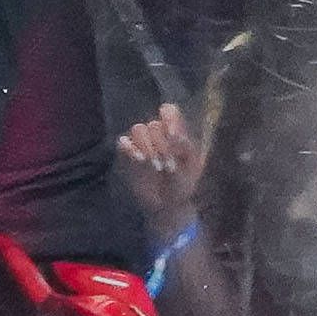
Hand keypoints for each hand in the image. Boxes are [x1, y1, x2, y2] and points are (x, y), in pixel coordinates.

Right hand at [114, 104, 200, 228]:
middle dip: (161, 144)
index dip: (169, 119)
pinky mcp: (128, 156)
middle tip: (167, 163)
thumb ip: (185, 145)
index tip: (173, 134)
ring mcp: (142, 144)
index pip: (168, 111)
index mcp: (176, 132)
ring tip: (155, 165)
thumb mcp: (193, 164)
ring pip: (138, 129)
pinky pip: (122, 142)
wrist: (169, 204)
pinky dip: (129, 148)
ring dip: (147, 146)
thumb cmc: (185, 183)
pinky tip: (139, 159)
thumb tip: (172, 133)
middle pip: (153, 124)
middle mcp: (158, 135)